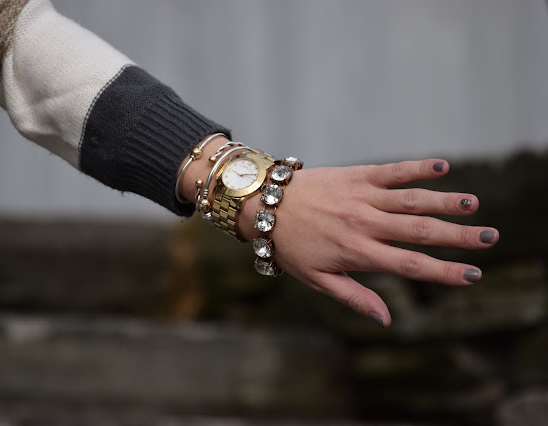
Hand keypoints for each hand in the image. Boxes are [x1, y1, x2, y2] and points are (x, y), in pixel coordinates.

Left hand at [238, 159, 498, 327]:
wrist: (264, 204)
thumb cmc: (290, 245)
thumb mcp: (317, 280)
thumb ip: (354, 297)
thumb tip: (385, 320)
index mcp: (358, 253)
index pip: (410, 265)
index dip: (444, 272)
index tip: (473, 275)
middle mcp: (365, 224)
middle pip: (421, 232)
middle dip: (458, 236)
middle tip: (489, 238)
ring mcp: (363, 197)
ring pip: (413, 200)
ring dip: (446, 202)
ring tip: (474, 205)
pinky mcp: (357, 175)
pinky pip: (392, 171)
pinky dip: (417, 168)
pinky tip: (442, 167)